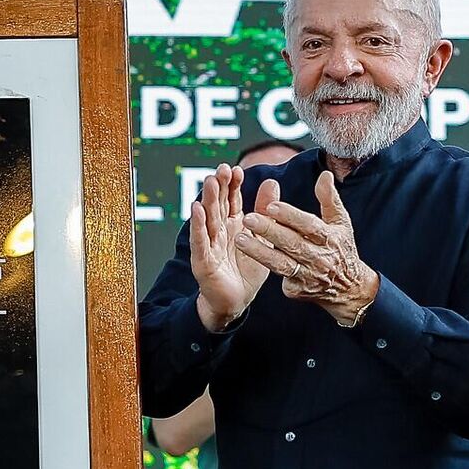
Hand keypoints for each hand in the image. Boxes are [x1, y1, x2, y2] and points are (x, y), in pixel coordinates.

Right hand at [187, 165, 271, 330]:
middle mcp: (219, 231)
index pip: (232, 199)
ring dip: (208, 199)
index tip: (236, 168)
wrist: (237, 300)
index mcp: (234, 224)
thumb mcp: (262, 237)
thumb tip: (271, 182)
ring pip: (208, 218)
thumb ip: (264, 211)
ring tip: (210, 182)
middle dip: (219, 186)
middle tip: (221, 169)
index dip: (233, 184)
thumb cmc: (247, 270)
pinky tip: (197, 209)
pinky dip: (198, 225)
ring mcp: (209, 244)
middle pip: (218, 204)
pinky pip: (200, 240)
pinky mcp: (203, 260)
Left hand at [236, 171, 378, 324]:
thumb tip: (325, 175)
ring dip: (259, 252)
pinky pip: (280, 279)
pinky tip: (244, 261)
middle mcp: (319, 257)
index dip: (290, 216)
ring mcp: (308, 275)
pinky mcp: (298, 289)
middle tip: (248, 218)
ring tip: (240, 240)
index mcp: (329, 238)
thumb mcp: (340, 223)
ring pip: (281, 263)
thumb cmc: (340, 248)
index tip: (271, 206)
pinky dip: (265, 270)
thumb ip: (329, 199)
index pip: (308, 225)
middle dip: (269, 231)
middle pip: (292, 243)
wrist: (349, 288)